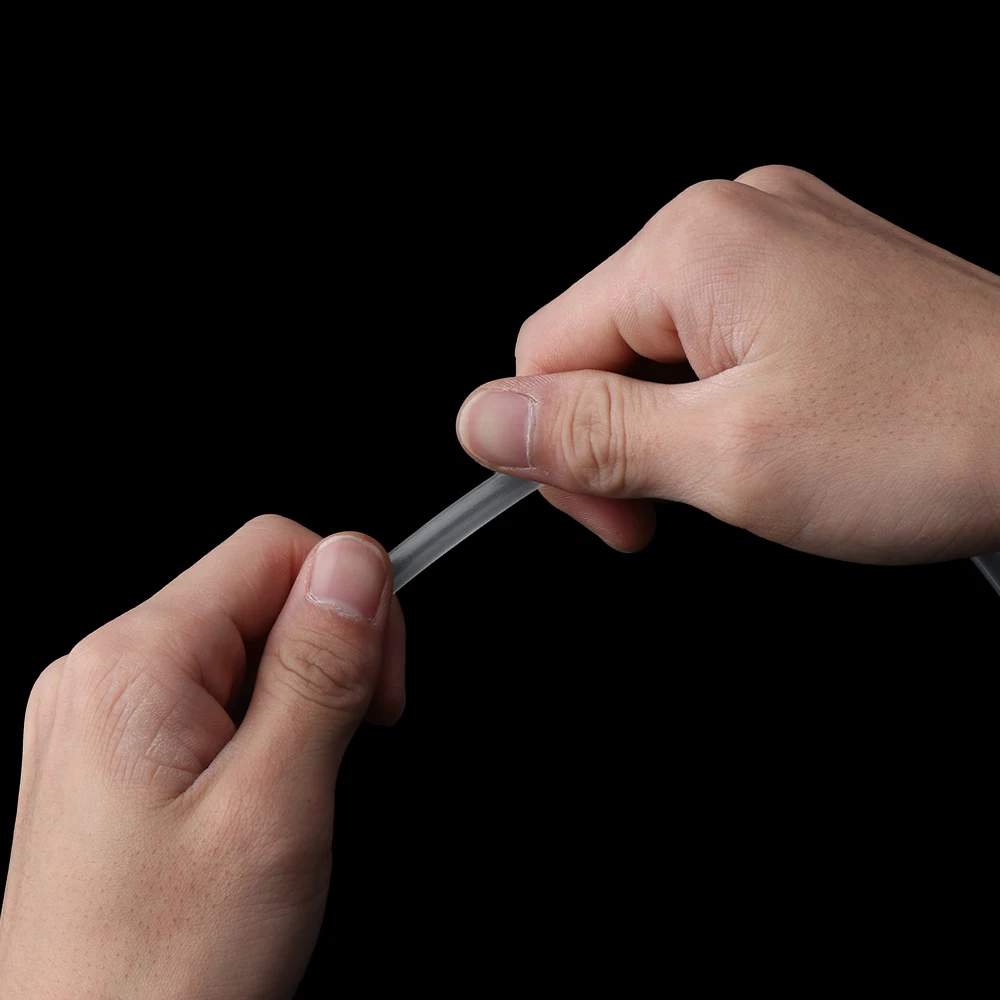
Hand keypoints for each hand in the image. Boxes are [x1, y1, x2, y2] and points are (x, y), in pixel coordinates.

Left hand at [0, 518, 404, 998]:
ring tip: (294, 788)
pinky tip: (262, 794)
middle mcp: (99, 674)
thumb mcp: (273, 808)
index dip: (350, 602)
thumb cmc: (165, 972)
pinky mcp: (114, 754)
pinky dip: (261, 728)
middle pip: (257, 593)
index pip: (273, 550)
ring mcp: (99, 716)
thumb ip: (319, 670)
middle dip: (326, 653)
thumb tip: (355, 560)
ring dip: (297, 698)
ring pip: (242, 647)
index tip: (378, 684)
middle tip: (347, 745)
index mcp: (130, 665)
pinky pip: (212, 696)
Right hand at [456, 166, 999, 562]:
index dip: (560, 451)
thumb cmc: (934, 433)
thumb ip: (591, 436)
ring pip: (657, 353)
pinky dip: (723, 404)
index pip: (545, 350)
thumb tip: (485, 420)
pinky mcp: (812, 275)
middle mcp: (730, 222)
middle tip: (690, 506)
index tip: (619, 519)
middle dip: (624, 441)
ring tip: (755, 469)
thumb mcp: (730, 459)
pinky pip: (717, 342)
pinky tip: (779, 435)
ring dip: (678, 429)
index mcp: (693, 246)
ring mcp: (777, 243)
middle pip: (599, 347)